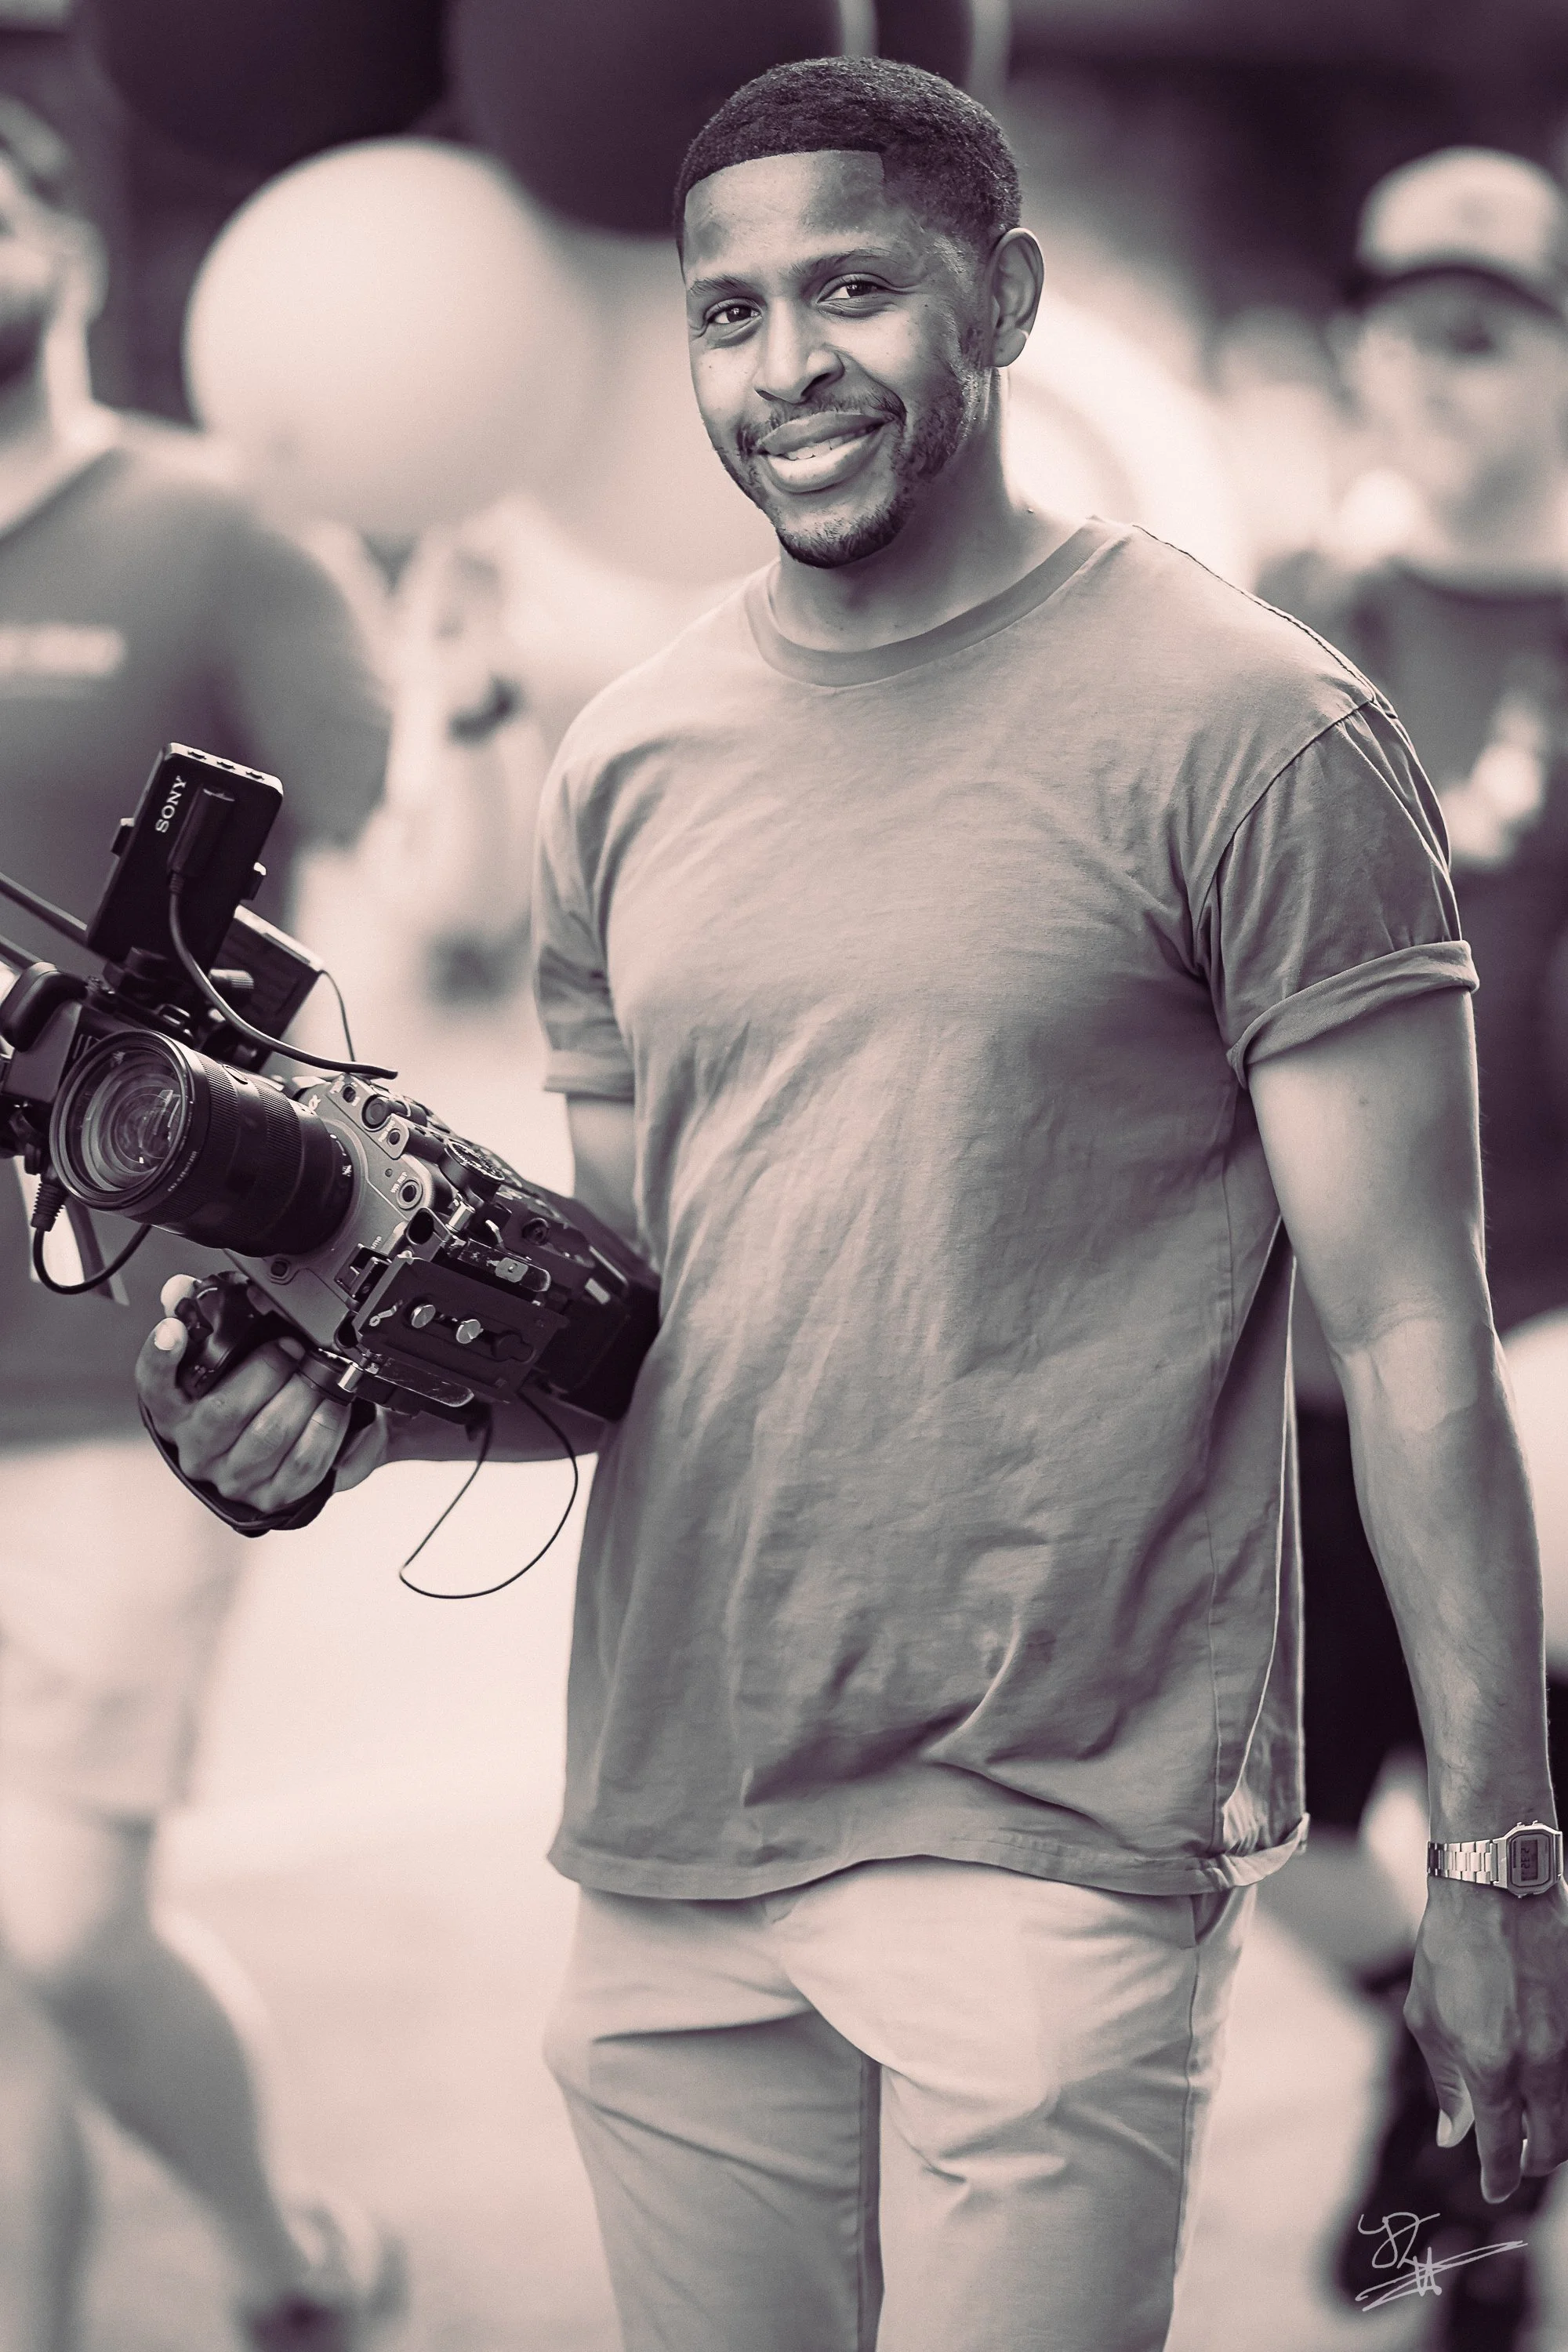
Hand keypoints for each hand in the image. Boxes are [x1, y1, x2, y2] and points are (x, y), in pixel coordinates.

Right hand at [137, 1275, 387, 1514]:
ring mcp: (233, 1477)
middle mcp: (196, 1450)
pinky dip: (325, 1427)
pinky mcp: (271, 1496)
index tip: (173, 1329)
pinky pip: (302, 1462)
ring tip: (319, 1371)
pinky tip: (334, 1404)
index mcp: (175, 1411)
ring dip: (301, 1396)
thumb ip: (200, 1322)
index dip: (161, 1357)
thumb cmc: (247, 1399)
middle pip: (224, 1410)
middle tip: (293, 1346)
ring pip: (267, 1436)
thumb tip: (178, 1287)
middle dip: (267, 1369)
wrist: (285, 1453)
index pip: (154, 1385)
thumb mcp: (223, 1362)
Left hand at [1407, 1876, 1567, 2200]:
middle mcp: (1542, 2064)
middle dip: (1535, 2161)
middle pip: (1555, 2147)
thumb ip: (1445, 2082)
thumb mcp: (1428, 2017)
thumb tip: (1454, 2135)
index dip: (1500, 2178)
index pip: (1504, 2150)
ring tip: (1531, 2118)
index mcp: (1492, 2067)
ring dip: (1555, 2126)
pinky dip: (1564, 2088)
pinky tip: (1546, 2081)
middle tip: (1518, 2156)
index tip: (1496, 2189)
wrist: (1498, 1892)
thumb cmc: (1451, 1950)